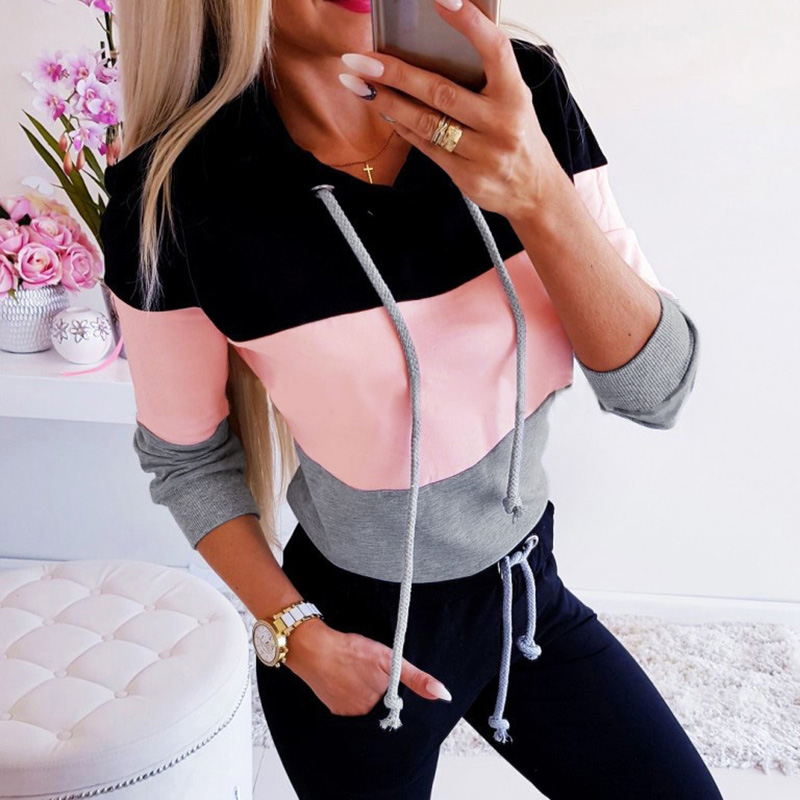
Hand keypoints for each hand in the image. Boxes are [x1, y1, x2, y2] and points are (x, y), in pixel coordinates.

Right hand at [284, 617, 451, 716]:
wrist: (315, 649)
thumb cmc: (352, 651)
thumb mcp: (390, 660)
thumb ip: (416, 679)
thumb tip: (444, 695)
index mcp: (380, 704)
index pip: (395, 700)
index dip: (389, 684)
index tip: (379, 672)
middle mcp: (364, 714)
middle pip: (379, 702)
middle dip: (376, 686)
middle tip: (365, 667)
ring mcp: (347, 713)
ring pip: (364, 702)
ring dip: (362, 688)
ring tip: (354, 670)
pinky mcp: (333, 709)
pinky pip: (348, 703)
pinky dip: (348, 691)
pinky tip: (343, 676)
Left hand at [338, 0, 562, 219]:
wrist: (534, 190)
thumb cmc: (518, 136)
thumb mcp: (514, 100)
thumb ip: (487, 76)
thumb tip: (435, 44)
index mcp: (515, 95)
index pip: (495, 50)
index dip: (470, 23)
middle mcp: (501, 123)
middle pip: (441, 93)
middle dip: (396, 73)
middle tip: (362, 59)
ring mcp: (483, 154)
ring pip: (426, 123)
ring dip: (387, 101)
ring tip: (357, 83)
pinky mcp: (466, 176)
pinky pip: (426, 147)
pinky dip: (401, 126)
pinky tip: (382, 109)